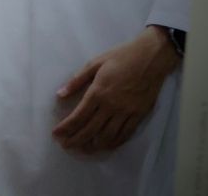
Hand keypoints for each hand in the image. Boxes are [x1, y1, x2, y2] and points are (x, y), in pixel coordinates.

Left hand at [52, 26, 179, 153]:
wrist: (150, 58)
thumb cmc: (120, 57)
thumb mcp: (94, 63)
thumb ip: (76, 81)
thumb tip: (59, 94)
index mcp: (98, 92)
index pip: (79, 116)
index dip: (66, 127)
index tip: (56, 134)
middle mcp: (111, 105)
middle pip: (91, 129)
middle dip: (76, 139)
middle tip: (66, 146)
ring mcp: (127, 112)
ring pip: (108, 135)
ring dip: (94, 145)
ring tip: (84, 149)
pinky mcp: (139, 115)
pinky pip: (126, 133)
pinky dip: (115, 142)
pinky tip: (107, 145)